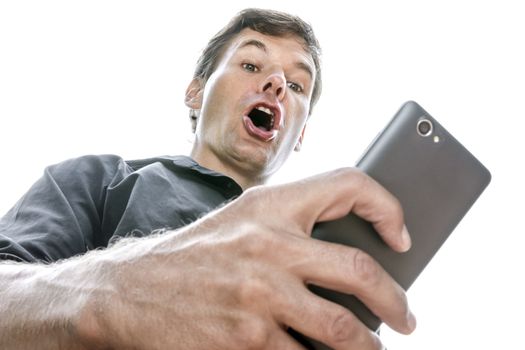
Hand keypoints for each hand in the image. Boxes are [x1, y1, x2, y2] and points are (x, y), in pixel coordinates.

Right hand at [74, 168, 414, 349]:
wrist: (127, 291)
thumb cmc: (191, 256)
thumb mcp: (238, 223)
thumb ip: (288, 230)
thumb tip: (345, 260)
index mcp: (269, 206)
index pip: (348, 185)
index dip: (387, 206)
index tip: (402, 238)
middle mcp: (268, 244)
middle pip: (360, 270)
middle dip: (396, 300)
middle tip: (406, 316)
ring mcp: (259, 293)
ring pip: (342, 328)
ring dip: (368, 346)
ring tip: (373, 349)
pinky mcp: (246, 338)